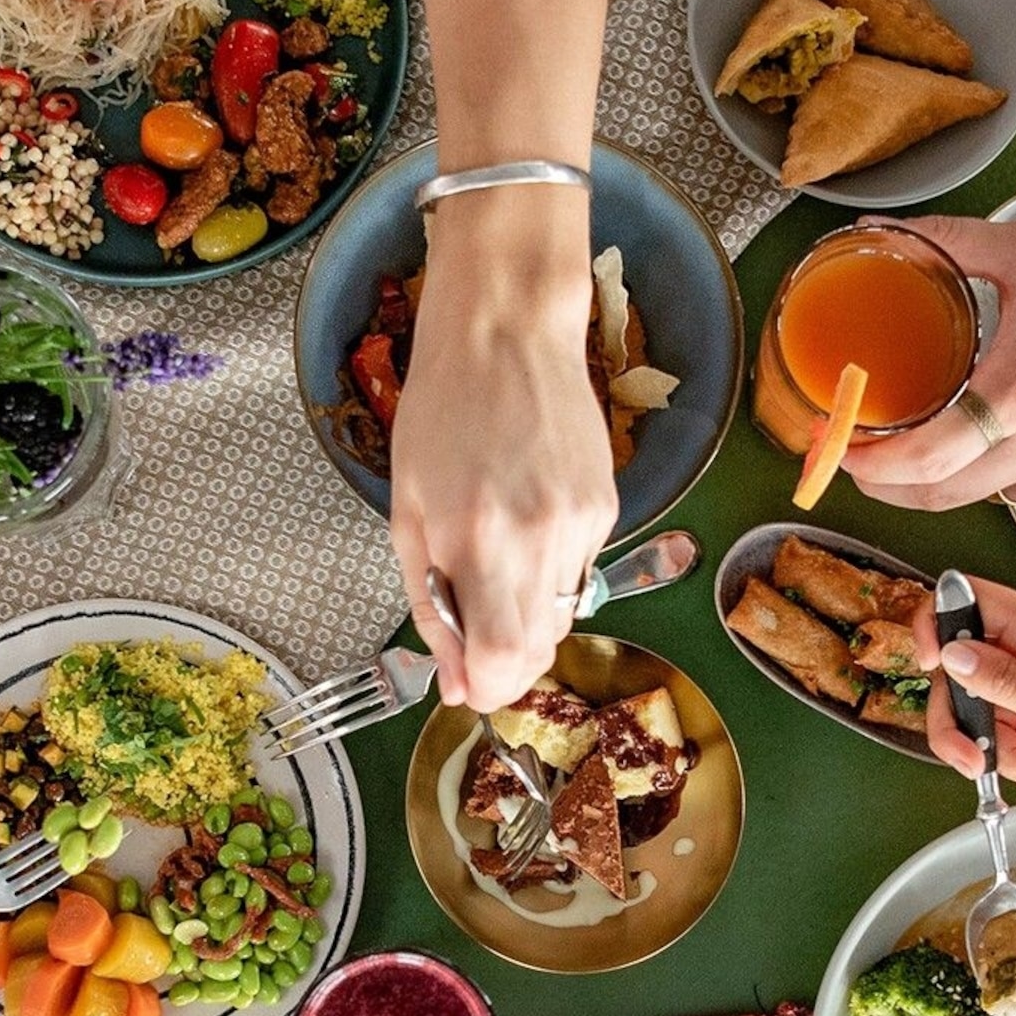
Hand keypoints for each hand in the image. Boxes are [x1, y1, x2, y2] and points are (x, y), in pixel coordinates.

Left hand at [388, 199, 616, 709]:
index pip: (503, 659)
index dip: (484, 686)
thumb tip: (455, 680)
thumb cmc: (442, 410)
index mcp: (478, 538)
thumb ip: (431, 603)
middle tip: (474, 643)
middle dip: (505, 663)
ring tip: (495, 563)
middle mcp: (540, 537)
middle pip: (540, 649)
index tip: (466, 685)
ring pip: (562, 615)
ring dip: (525, 616)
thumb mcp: (408, 512)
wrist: (508, 328)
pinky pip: (579, 571)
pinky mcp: (608, 506)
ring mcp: (583, 522)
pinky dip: (548, 572)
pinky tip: (524, 524)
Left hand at [840, 214, 1015, 508]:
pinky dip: (1006, 464)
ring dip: (949, 472)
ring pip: (984, 493)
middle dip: (889, 483)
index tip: (837, 451)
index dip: (869, 465)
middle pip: (939, 496)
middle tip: (861, 457)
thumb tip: (875, 230)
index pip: (923, 460)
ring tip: (935, 429)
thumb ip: (942, 243)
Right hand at [918, 575, 1015, 793]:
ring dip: (994, 746)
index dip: (934, 627)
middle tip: (977, 761)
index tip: (931, 672)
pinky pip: (1003, 722)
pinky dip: (1014, 751)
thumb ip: (1006, 682)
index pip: (964, 597)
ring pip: (978, 704)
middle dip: (961, 721)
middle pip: (959, 667)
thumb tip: (952, 652)